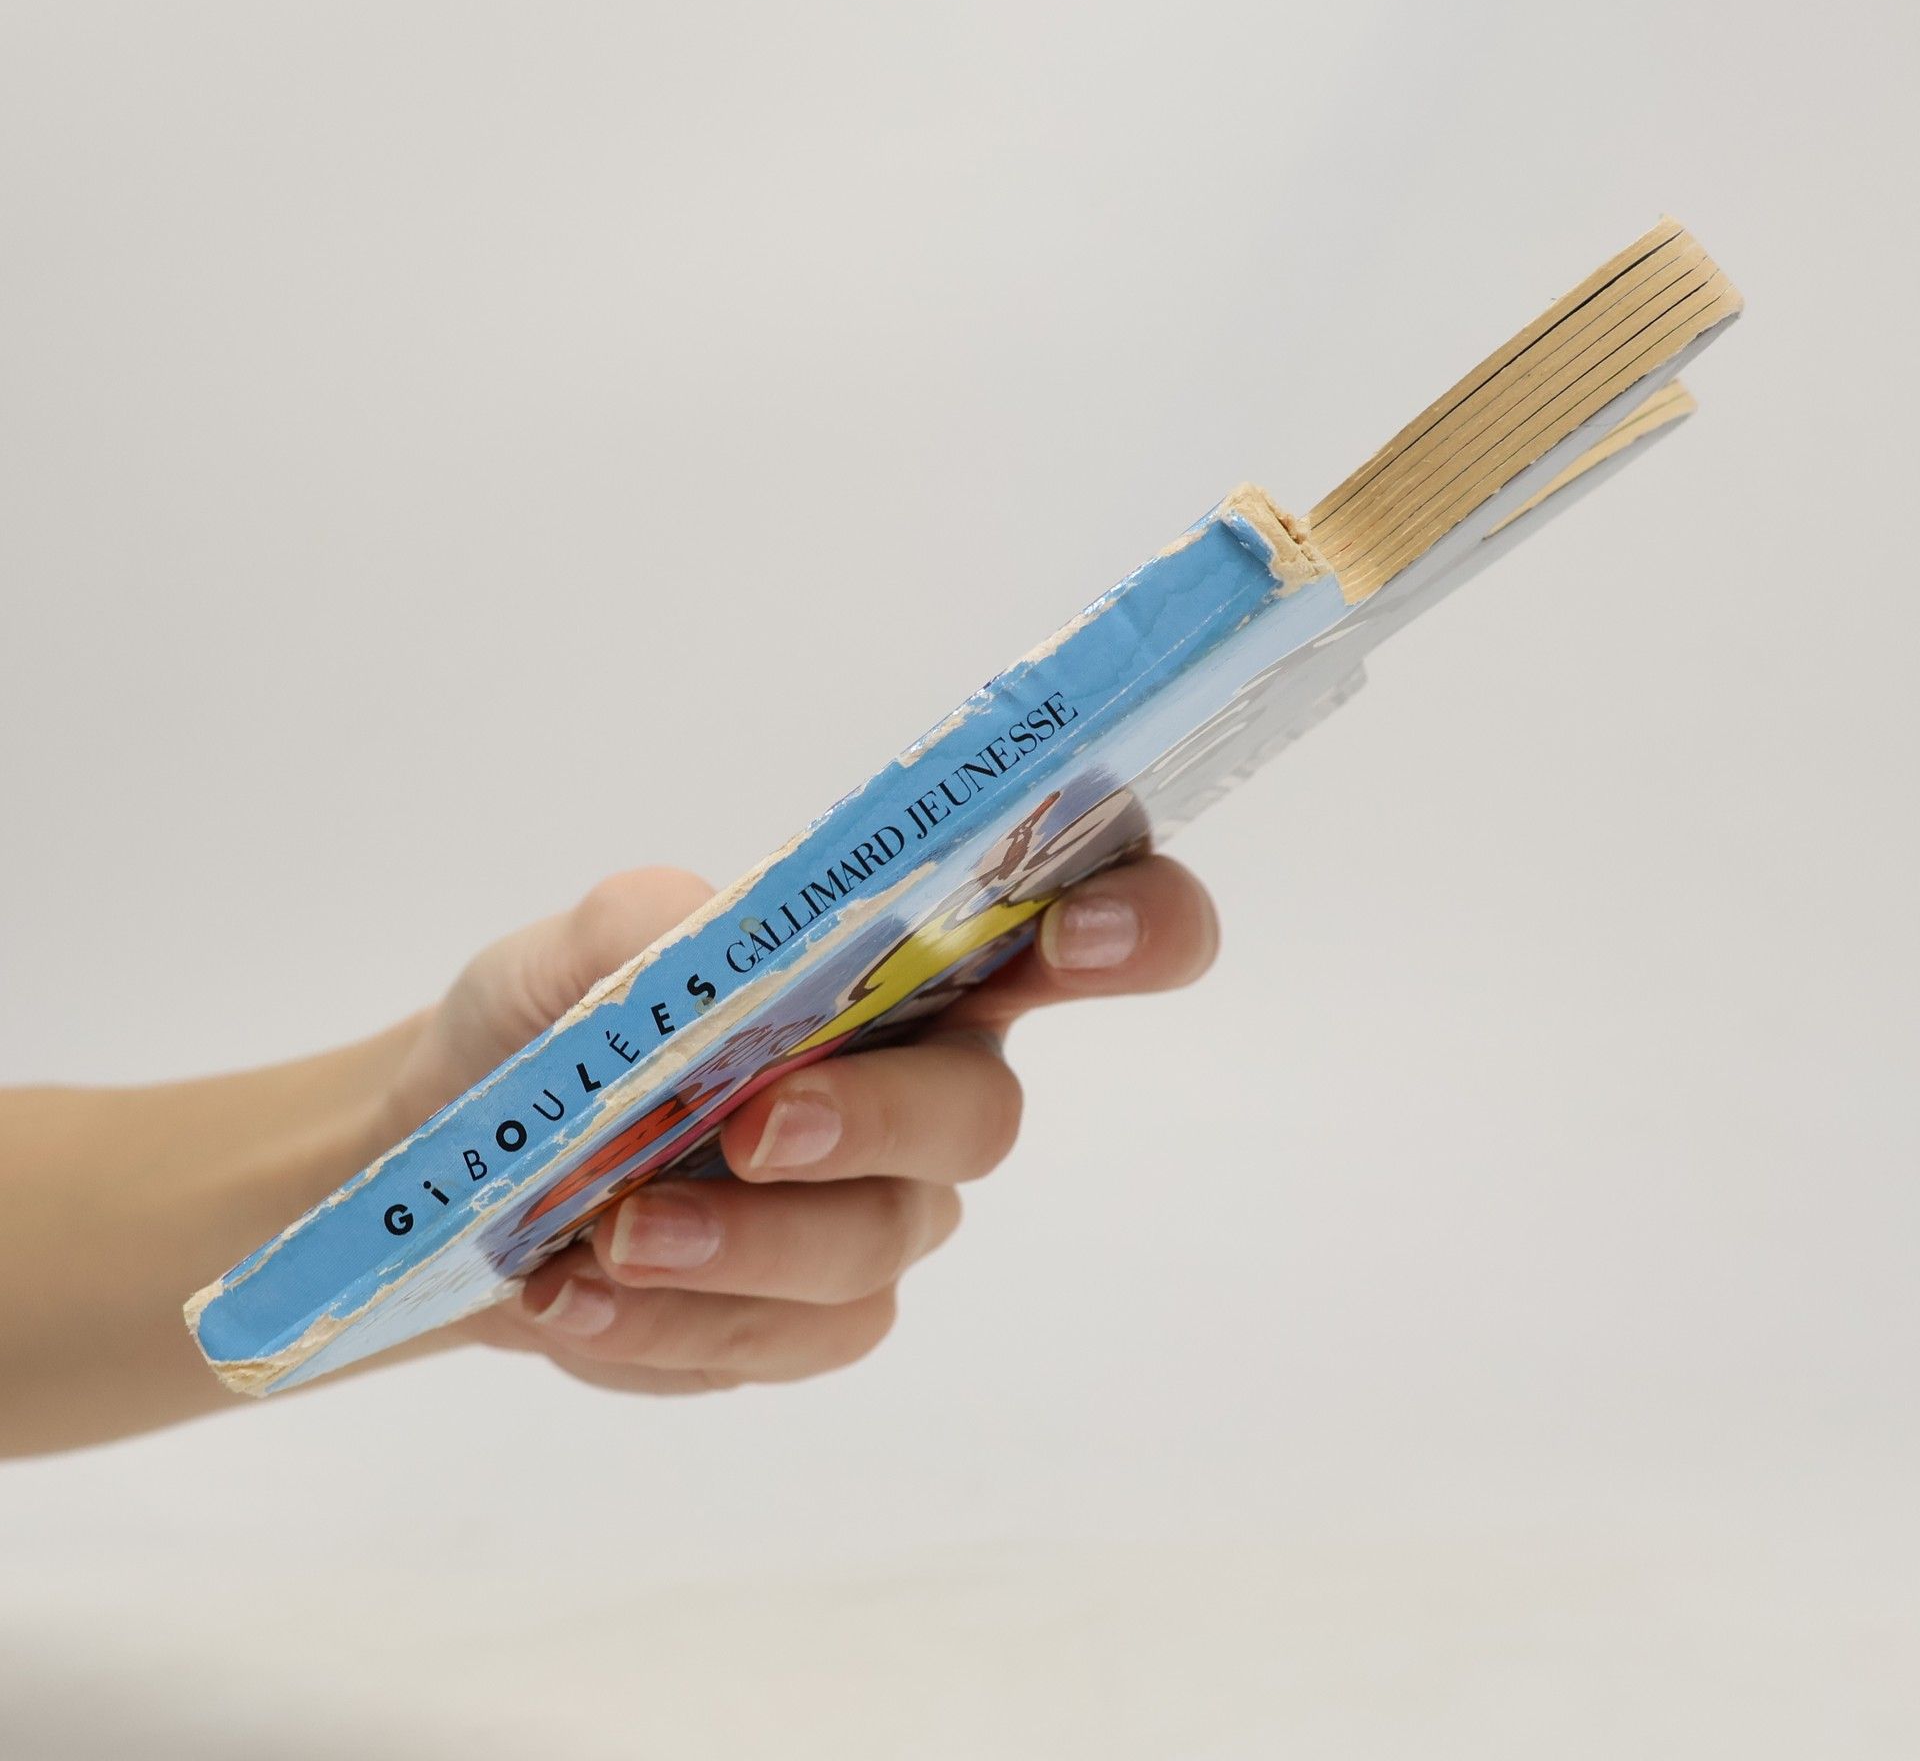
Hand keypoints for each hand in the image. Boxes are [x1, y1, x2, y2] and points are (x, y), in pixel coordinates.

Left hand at [387, 861, 1218, 1394]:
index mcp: (908, 960)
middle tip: (760, 1126)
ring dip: (750, 1245)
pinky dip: (679, 1324)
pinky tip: (572, 1300)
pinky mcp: (812, 1316)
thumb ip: (643, 927)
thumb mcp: (569, 950)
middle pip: (984, 1113)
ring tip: (614, 1235)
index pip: (1073, 921)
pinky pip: (796, 1340)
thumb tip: (715, 947)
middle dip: (881, 1119)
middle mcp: (924, 1083)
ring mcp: (877, 1209)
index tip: (1080, 931)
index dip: (1135, 921)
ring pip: (881, 1244)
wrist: (462, 1162)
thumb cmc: (552, 1024)